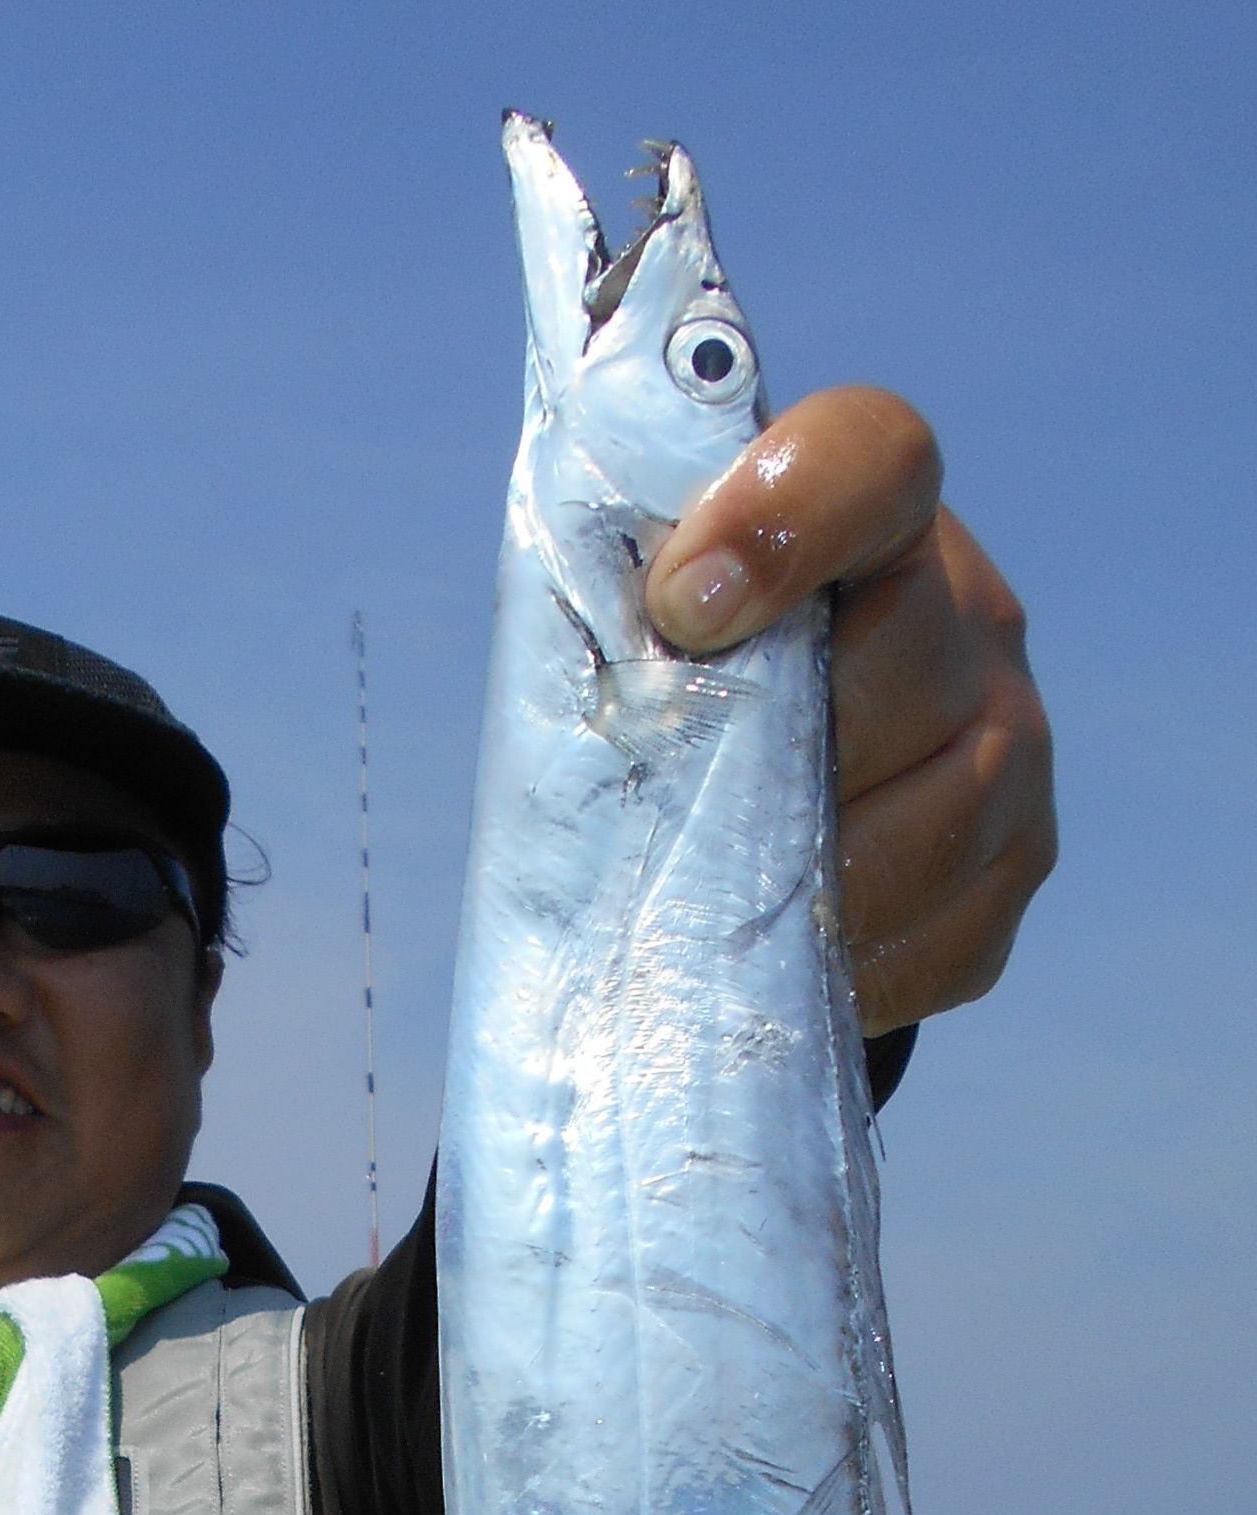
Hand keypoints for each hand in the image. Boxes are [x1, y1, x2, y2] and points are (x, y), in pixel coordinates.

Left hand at [643, 388, 1054, 1034]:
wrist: (768, 790)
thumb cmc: (679, 690)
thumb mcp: (642, 630)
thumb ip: (625, 618)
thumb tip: (587, 672)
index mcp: (878, 517)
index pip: (870, 458)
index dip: (780, 520)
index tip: (677, 607)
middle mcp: (974, 618)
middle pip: (895, 670)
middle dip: (770, 753)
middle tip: (673, 806)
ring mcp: (1012, 748)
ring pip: (928, 827)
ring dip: (804, 883)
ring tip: (710, 907)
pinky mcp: (1015, 868)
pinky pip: (940, 941)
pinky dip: (847, 968)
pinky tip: (773, 965)